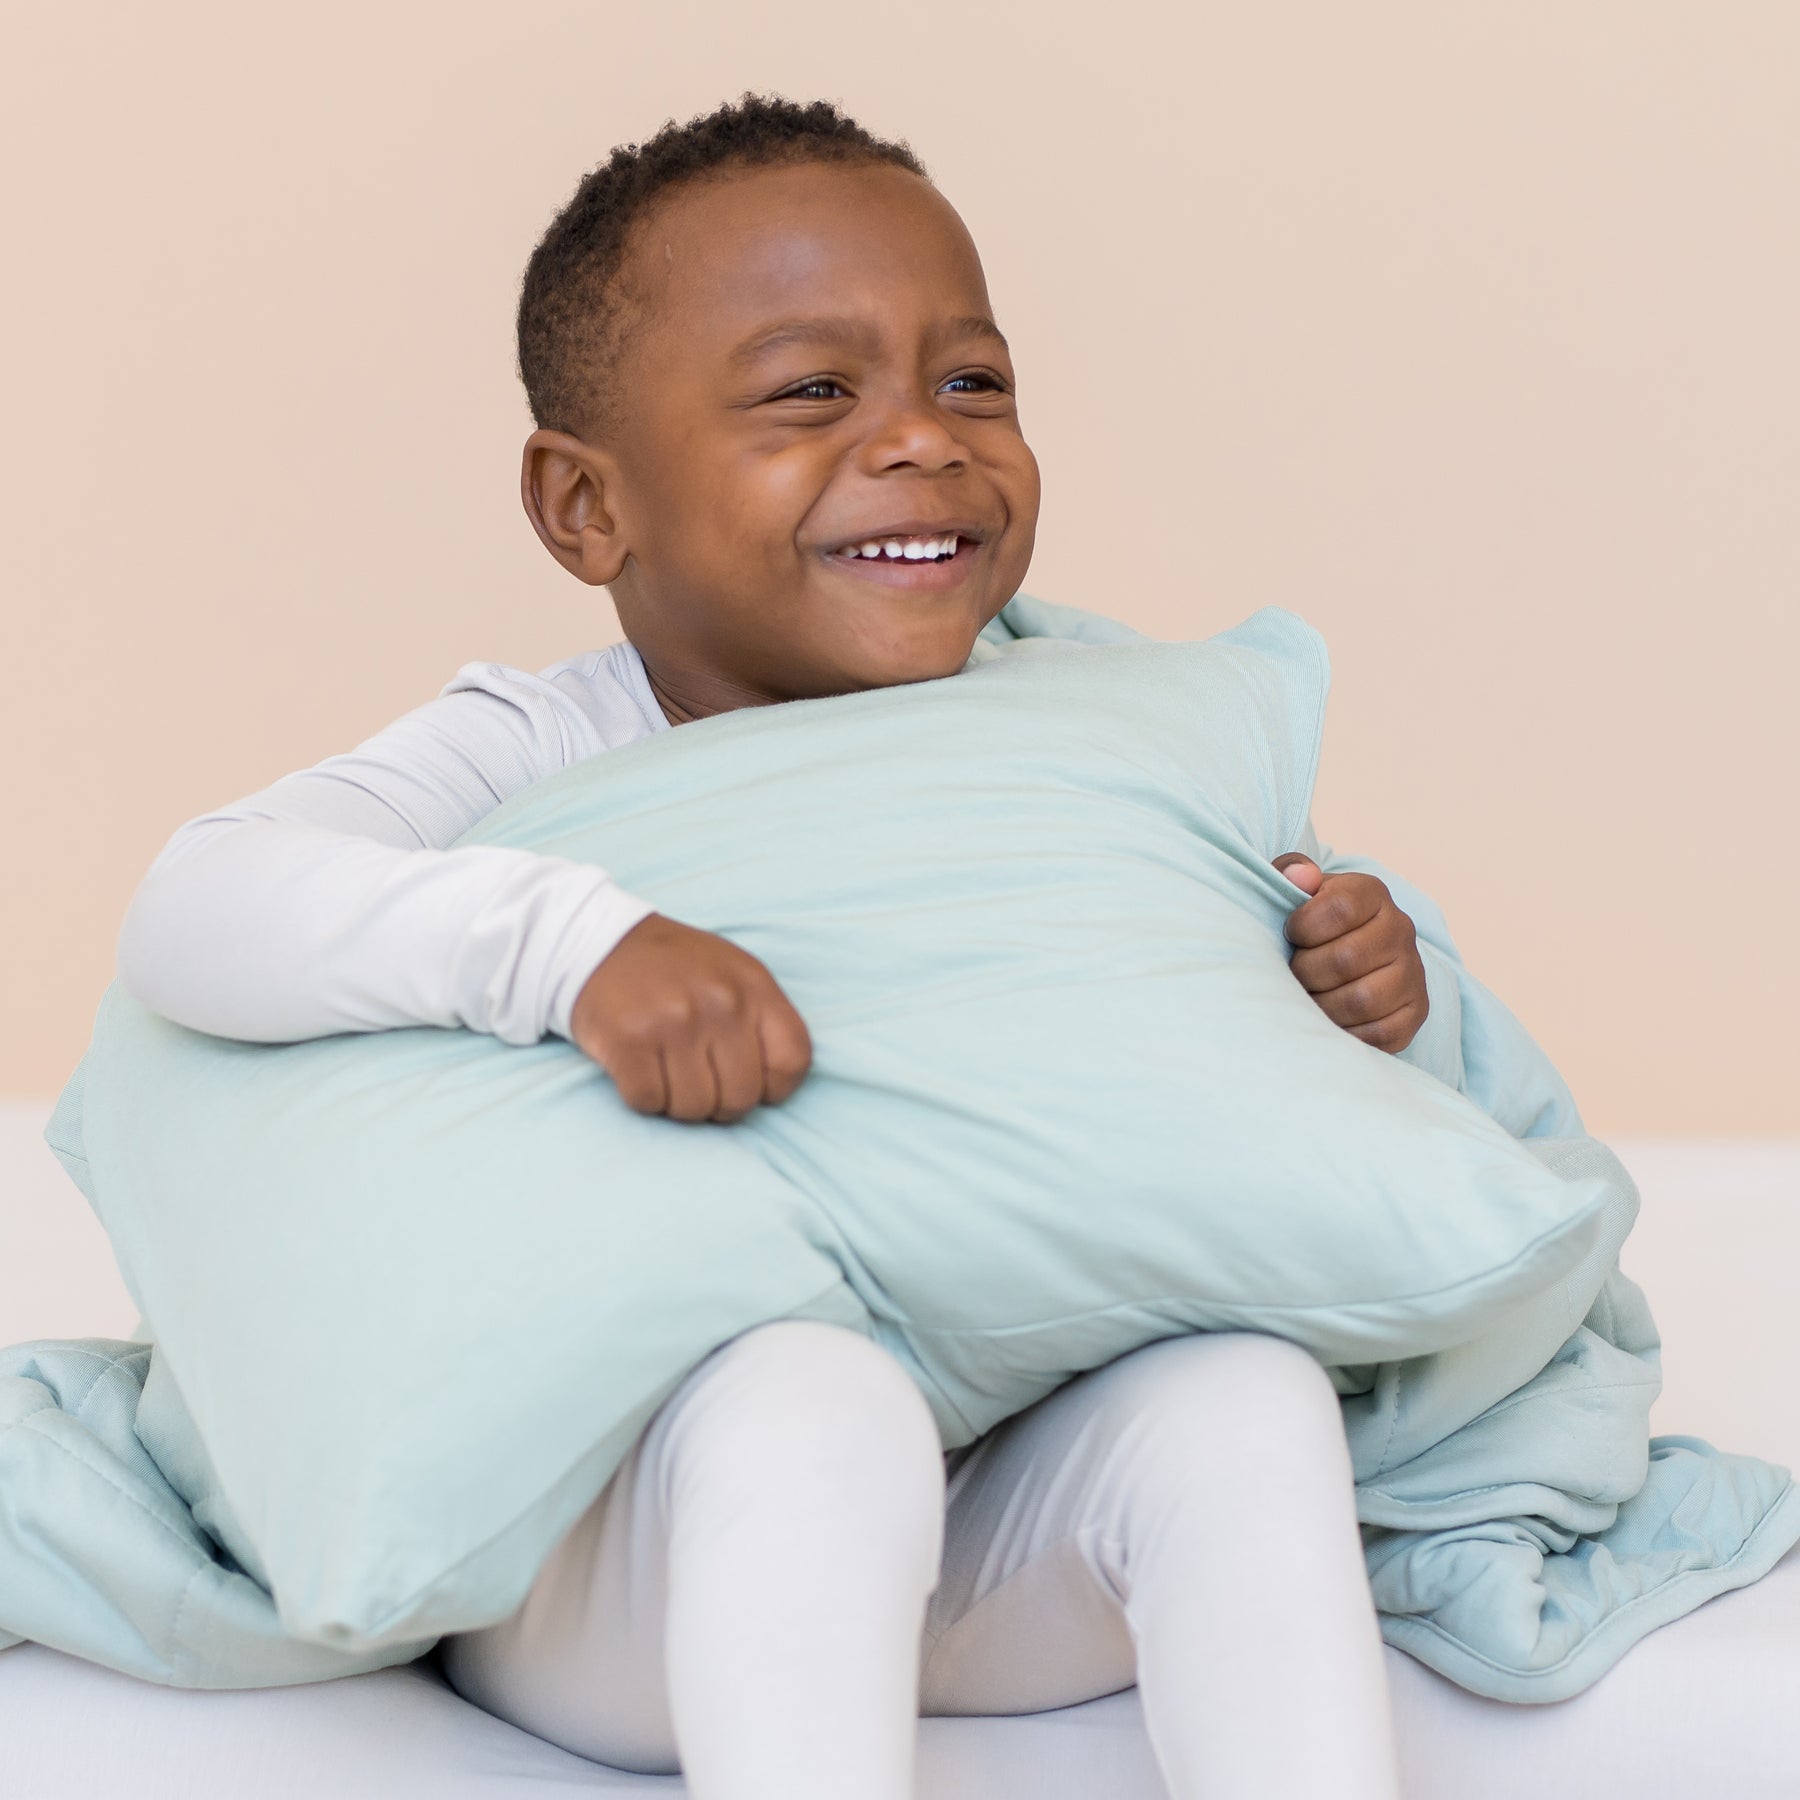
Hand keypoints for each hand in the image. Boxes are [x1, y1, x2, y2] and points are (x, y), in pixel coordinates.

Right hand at [568, 914, 812, 1122]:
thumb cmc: (675, 969)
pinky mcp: (628, 1041)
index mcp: (753, 985)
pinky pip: (648, 1102)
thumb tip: (773, 1089)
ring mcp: (673, 1021)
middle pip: (741, 1098)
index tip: (751, 1082)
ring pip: (694, 1108)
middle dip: (719, 1103)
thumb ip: (762, 1022)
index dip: (773, 1088)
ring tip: (667, 1071)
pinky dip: (643, 1098)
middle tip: (698, 1080)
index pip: (792, 1063)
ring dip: (678, 1102)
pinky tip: (639, 1069)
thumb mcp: (734, 975)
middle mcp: (719, 1001)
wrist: (598, 943)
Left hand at [1270, 855, 1428, 1052]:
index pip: (1339, 908)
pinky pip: (1380, 1034)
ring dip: (1321, 1005)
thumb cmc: (1308, 922)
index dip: (1303, 927)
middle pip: (1346, 959)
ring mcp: (1412, 972)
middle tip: (1293, 974)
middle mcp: (1400, 929)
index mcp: (1371, 894)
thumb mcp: (1294, 891)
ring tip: (1307, 998)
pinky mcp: (1415, 1012)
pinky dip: (1345, 1032)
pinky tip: (1328, 1021)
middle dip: (1306, 972)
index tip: (1291, 934)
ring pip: (1362, 1000)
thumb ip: (1290, 872)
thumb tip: (1301, 875)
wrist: (1343, 956)